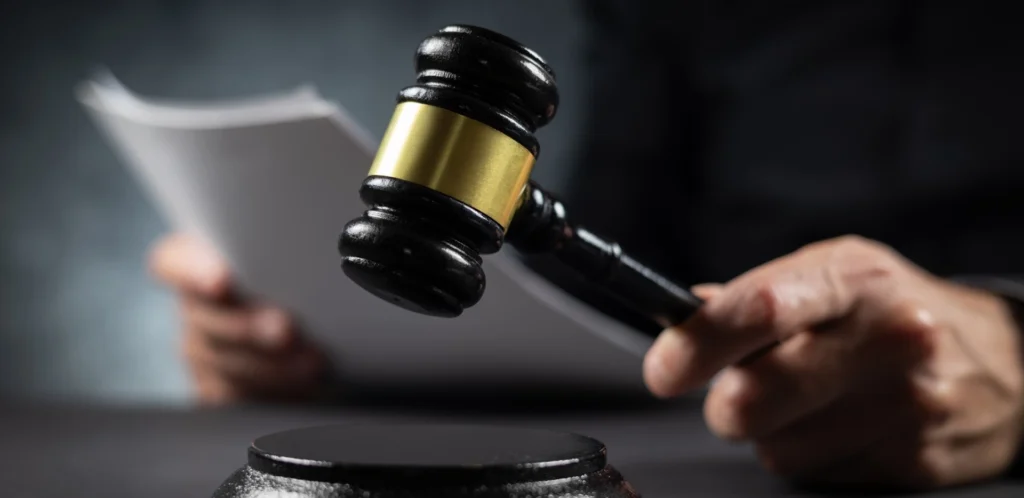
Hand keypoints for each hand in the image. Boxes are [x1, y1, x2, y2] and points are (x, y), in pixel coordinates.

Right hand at [149, 233, 329, 404]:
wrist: (314, 323)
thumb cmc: (298, 275)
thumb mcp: (292, 254)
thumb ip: (287, 249)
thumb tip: (327, 243)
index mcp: (199, 260)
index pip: (172, 261)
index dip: (191, 271)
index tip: (222, 281)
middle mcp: (195, 306)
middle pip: (204, 319)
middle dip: (247, 327)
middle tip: (285, 330)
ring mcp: (202, 351)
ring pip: (224, 363)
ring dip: (271, 364)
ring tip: (311, 361)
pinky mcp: (219, 390)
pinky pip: (239, 398)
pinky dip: (275, 392)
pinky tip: (306, 384)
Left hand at [644, 235, 1023, 489]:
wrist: (1008, 361)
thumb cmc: (895, 308)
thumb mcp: (837, 273)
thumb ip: (761, 292)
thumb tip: (685, 315)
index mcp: (855, 279)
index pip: (762, 306)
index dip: (699, 343)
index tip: (665, 368)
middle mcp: (888, 337)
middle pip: (757, 396)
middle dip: (724, 405)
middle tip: (731, 395)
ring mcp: (908, 404)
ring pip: (777, 447)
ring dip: (772, 432)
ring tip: (810, 401)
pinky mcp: (917, 460)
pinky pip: (817, 473)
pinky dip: (813, 453)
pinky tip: (845, 424)